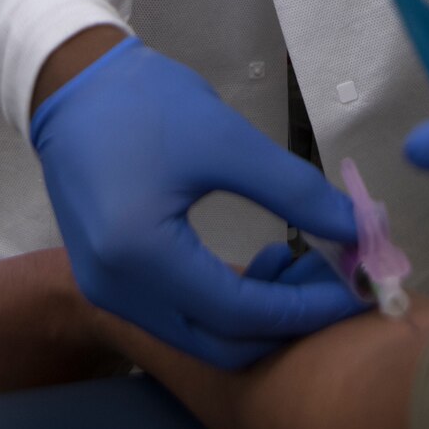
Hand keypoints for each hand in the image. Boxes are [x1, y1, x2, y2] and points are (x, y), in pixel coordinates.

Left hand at [0, 249, 127, 399]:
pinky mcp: (88, 367)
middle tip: (5, 301)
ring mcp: (59, 391)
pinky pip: (50, 346)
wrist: (112, 292)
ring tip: (33, 299)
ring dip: (17, 324)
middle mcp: (23, 410)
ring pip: (16, 353)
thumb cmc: (33, 306)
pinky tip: (58, 304)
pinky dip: (49, 325)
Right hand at [30, 38, 363, 367]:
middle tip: (332, 283)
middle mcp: (116, 292)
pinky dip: (224, 305)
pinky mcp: (107, 281)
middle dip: (284, 321)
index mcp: (141, 256)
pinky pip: (177, 316)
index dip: (303, 308)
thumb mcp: (227, 139)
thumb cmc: (146, 103)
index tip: (355, 289)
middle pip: (219, 344)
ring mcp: (106, 292)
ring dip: (256, 316)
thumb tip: (355, 229)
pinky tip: (257, 265)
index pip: (239, 314)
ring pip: (199, 337)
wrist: (73, 84)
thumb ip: (293, 190)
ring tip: (299, 267)